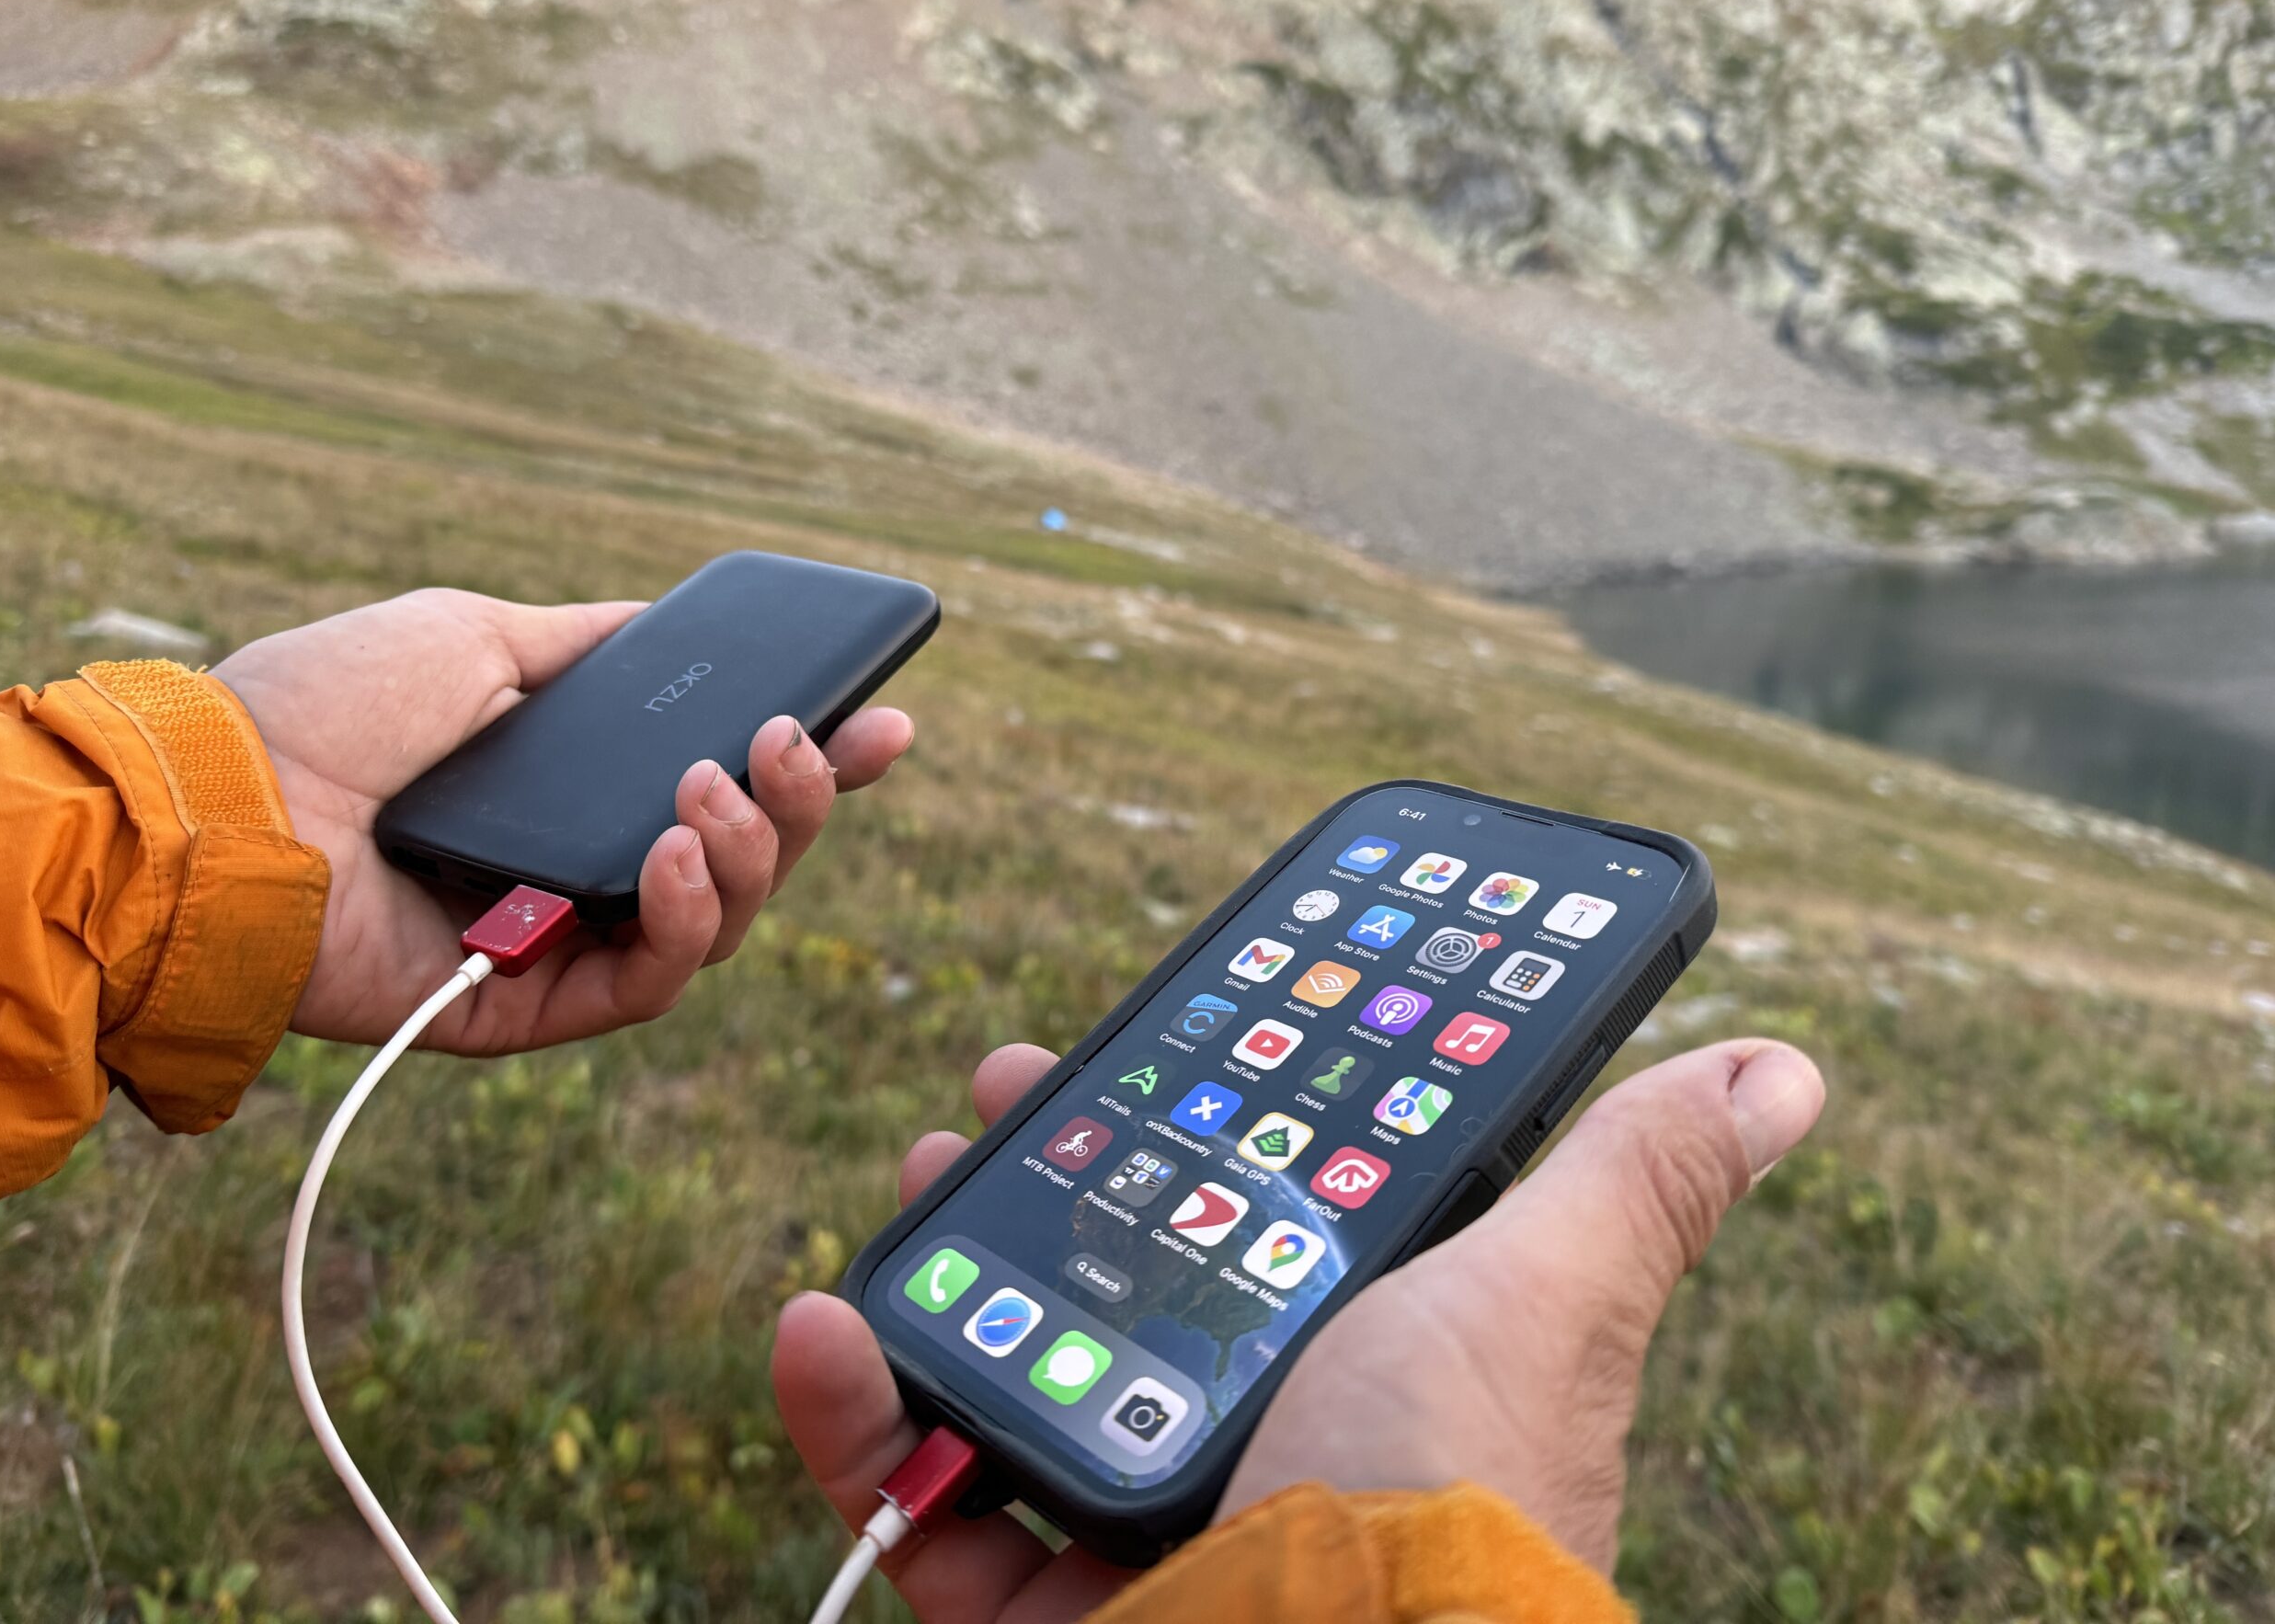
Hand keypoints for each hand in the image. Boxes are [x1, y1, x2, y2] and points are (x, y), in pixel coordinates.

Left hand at [213, 588, 913, 1055]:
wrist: (223, 799)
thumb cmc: (329, 707)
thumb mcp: (479, 634)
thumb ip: (592, 647)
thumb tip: (673, 629)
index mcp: (572, 785)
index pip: (723, 781)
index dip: (814, 761)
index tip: (885, 722)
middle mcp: (578, 866)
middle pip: (743, 857)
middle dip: (799, 802)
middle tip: (795, 746)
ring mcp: (558, 940)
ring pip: (717, 925)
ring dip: (750, 854)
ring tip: (713, 790)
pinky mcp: (527, 1009)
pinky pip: (647, 984)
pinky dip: (686, 919)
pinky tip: (677, 853)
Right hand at [772, 1039, 1824, 1618]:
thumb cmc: (1455, 1483)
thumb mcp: (1543, 1289)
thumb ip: (1633, 1178)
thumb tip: (1787, 1065)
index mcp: (1362, 1353)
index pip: (1259, 1212)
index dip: (1192, 1122)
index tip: (1142, 1044)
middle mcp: (1252, 1437)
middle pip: (1115, 1281)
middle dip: (1048, 1170)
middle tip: (1007, 1086)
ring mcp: (1139, 1525)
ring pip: (1005, 1374)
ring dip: (943, 1266)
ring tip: (927, 1175)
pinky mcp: (1045, 1609)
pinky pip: (919, 1508)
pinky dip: (853, 1421)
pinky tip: (825, 1334)